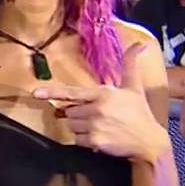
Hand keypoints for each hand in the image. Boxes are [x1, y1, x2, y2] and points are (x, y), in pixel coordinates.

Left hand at [31, 43, 164, 163]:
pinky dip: (85, 140)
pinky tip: (101, 137)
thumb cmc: (140, 113)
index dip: (53, 92)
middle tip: (98, 116)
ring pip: (72, 125)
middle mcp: (97, 109)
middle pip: (70, 111)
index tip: (36, 93)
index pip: (73, 93)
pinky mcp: (94, 142)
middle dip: (79, 113)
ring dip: (81, 127)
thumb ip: (130, 64)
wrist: (149, 141)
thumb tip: (140, 43)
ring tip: (100, 126)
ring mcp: (95, 126)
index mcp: (103, 94)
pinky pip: (77, 140)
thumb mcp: (134, 86)